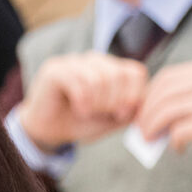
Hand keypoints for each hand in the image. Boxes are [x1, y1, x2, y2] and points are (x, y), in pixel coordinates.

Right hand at [20, 53, 148, 152]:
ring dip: (97, 103)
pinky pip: (78, 82)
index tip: (122, 114)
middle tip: (102, 114)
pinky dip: (83, 102)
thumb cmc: (81, 123)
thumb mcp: (112, 120)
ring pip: (99, 78)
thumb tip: (143, 102)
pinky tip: (79, 110)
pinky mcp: (55, 70)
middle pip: (118, 74)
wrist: (48, 131)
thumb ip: (131, 110)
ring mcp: (73, 62)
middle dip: (114, 102)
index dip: (133, 95)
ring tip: (88, 113)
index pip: (134, 72)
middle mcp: (93, 60)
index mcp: (111, 68)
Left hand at [134, 59, 191, 166]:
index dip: (148, 95)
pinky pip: (177, 132)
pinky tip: (179, 148)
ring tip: (151, 139)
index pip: (165, 78)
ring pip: (164, 113)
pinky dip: (173, 142)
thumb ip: (186, 93)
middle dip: (145, 114)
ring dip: (152, 128)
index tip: (141, 111)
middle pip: (161, 95)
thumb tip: (146, 108)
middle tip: (141, 129)